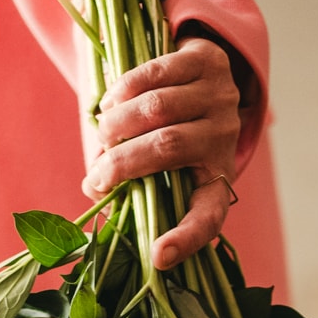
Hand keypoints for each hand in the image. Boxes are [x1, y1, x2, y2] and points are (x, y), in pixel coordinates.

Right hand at [82, 36, 244, 269]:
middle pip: (167, 148)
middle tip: (96, 174)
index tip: (158, 257)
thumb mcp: (163, 168)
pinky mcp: (208, 60)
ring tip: (101, 133)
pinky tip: (110, 103)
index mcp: (218, 179)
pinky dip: (124, 90)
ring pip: (158, 108)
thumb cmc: (175, 134)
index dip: (185, 240)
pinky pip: (156, 74)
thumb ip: (130, 184)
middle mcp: (224, 138)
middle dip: (122, 162)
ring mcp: (220, 96)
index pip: (209, 218)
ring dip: (118, 123)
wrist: (207, 75)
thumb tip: (93, 189)